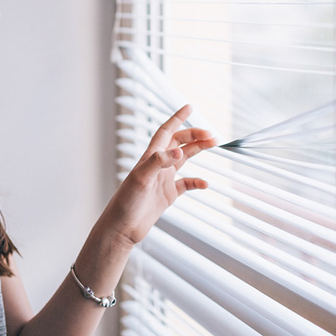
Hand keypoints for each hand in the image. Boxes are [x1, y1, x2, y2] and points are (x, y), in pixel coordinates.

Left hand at [98, 105, 215, 246]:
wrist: (122, 228)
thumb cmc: (126, 203)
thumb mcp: (141, 179)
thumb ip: (159, 163)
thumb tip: (179, 151)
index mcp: (149, 157)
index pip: (166, 132)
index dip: (177, 118)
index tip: (189, 107)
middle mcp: (157, 165)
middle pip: (178, 142)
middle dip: (194, 135)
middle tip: (212, 134)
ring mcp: (163, 179)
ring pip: (184, 158)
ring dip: (198, 150)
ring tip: (213, 144)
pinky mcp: (167, 195)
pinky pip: (186, 184)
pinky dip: (196, 182)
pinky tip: (204, 184)